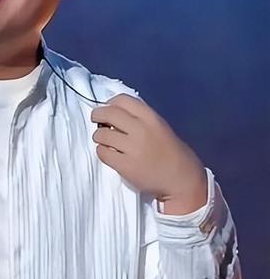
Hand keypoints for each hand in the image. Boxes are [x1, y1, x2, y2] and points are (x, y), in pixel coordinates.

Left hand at [91, 94, 207, 213]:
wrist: (181, 178)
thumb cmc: (170, 151)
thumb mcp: (159, 126)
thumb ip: (139, 118)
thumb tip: (113, 112)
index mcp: (151, 118)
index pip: (122, 100)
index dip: (109, 103)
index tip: (107, 109)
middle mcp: (141, 130)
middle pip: (108, 114)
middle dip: (97, 115)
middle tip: (97, 121)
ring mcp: (132, 148)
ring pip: (101, 134)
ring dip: (98, 136)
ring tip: (104, 140)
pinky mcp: (125, 165)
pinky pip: (102, 152)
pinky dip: (102, 151)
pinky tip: (109, 153)